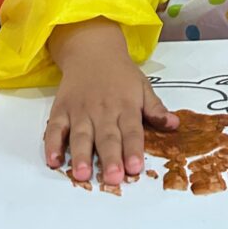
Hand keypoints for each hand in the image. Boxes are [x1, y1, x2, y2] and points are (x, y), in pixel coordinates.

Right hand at [44, 18, 177, 186]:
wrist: (92, 50)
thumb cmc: (120, 74)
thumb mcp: (143, 86)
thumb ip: (156, 108)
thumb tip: (174, 124)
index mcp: (125, 105)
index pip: (131, 130)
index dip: (133, 149)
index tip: (135, 168)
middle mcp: (102, 110)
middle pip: (106, 137)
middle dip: (110, 158)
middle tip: (113, 178)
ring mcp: (80, 110)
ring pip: (80, 135)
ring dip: (81, 155)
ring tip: (83, 174)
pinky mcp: (61, 110)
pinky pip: (54, 129)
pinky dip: (52, 145)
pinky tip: (53, 161)